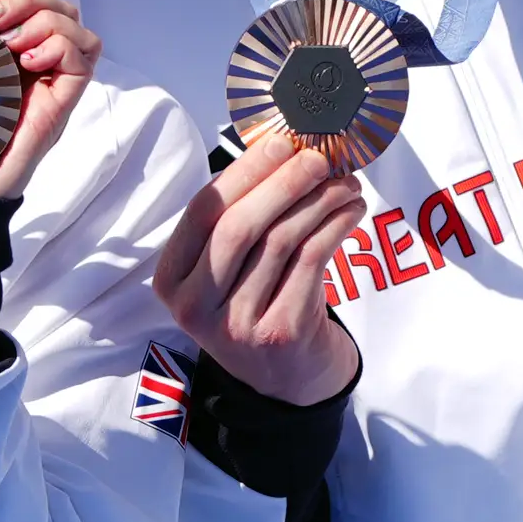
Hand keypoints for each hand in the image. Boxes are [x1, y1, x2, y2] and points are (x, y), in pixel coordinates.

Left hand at [0, 0, 100, 201]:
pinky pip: (84, 57)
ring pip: (75, 24)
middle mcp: (37, 60)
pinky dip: (60, 47)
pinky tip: (29, 62)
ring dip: (44, 20)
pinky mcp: (64, 100)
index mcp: (9, 49)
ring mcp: (53, 80)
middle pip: (55, 4)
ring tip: (11, 43)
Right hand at [152, 130, 365, 406]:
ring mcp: (237, 324)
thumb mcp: (226, 270)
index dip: (243, 171)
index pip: (202, 211)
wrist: (286, 379)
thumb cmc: (256, 304)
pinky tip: (350, 210)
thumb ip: (236, 217)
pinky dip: (335, 226)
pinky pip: (312, 261)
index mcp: (172, 279)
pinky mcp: (281, 332)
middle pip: (240, 225)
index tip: (279, 142)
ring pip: (280, 240)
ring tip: (343, 182)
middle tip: (318, 158)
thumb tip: (280, 149)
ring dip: (318, 201)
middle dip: (284, 182)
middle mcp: (196, 305)